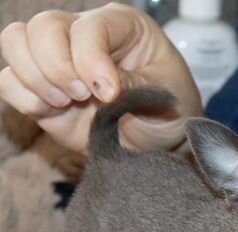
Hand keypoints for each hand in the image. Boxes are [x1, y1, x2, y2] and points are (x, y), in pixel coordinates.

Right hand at [0, 2, 201, 152]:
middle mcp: (84, 36)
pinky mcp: (43, 91)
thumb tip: (99, 87)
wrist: (157, 144)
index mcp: (121, 26)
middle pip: (43, 26)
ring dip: (36, 78)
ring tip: (66, 103)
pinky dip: (23, 97)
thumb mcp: (164, 98)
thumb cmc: (168, 113)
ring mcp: (59, 62)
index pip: (90, 27)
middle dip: (56, 65)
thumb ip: (133, 87)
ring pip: (16, 43)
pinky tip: (52, 112)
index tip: (109, 95)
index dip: (90, 59)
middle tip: (81, 96)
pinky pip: (9, 81)